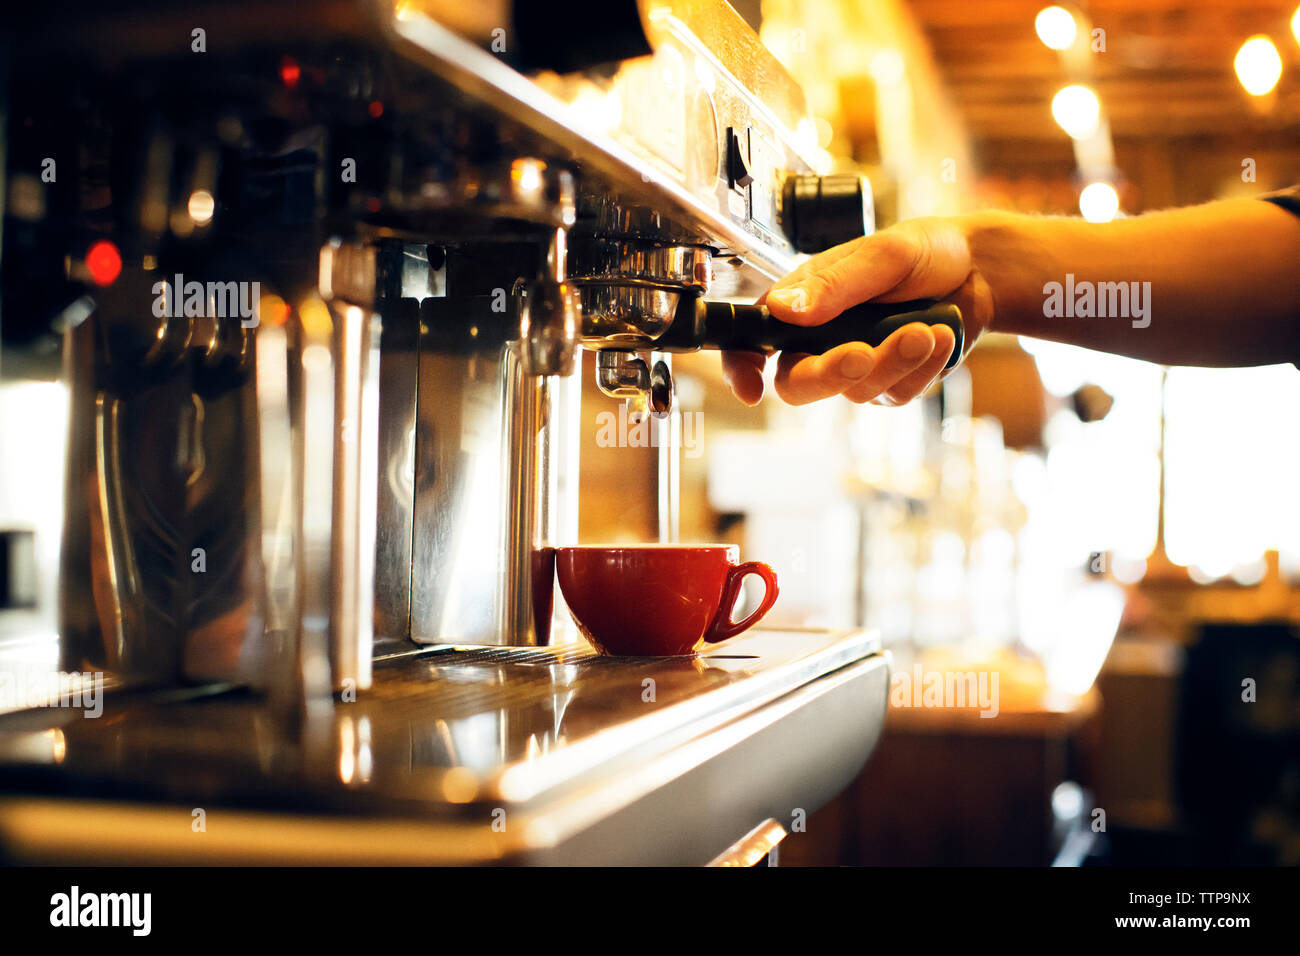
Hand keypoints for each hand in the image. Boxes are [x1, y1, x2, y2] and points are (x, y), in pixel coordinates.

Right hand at [721, 217, 993, 405]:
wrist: (979, 272)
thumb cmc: (923, 252)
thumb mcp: (881, 253)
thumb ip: (834, 283)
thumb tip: (784, 308)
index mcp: (801, 302)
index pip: (750, 340)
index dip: (740, 367)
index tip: (751, 388)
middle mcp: (819, 340)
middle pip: (796, 384)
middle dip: (829, 374)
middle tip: (861, 354)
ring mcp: (854, 365)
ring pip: (854, 393)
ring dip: (894, 362)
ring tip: (927, 329)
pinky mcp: (889, 383)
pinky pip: (895, 396)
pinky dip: (921, 369)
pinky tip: (939, 337)